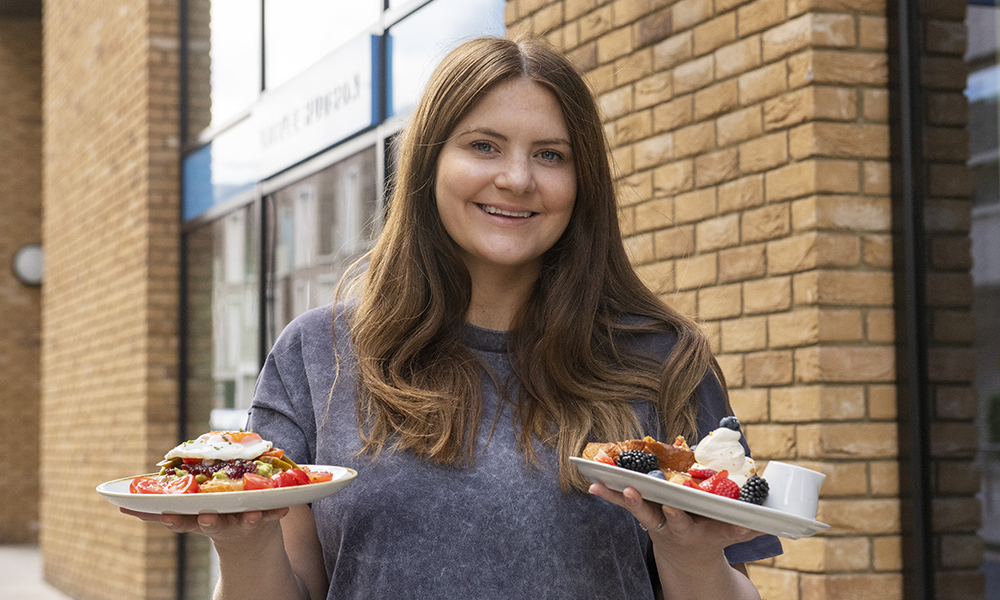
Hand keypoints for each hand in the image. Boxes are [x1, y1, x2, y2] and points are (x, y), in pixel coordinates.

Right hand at [120, 507, 288, 548]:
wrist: (249, 540)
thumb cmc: (213, 515)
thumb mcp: (187, 513)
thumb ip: (157, 509)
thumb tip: (117, 502)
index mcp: (197, 519)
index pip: (182, 520)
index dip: (175, 519)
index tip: (166, 515)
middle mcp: (219, 523)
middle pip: (212, 524)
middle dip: (209, 520)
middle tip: (207, 517)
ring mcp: (242, 523)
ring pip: (244, 523)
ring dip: (249, 519)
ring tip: (253, 516)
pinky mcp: (265, 518)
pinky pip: (273, 514)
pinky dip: (279, 511)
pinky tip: (287, 507)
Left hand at [588, 483, 759, 562]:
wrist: (689, 555)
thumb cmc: (713, 535)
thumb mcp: (729, 535)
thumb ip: (744, 527)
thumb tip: (761, 519)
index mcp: (689, 530)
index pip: (683, 521)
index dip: (677, 514)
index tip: (672, 505)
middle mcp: (666, 524)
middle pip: (651, 513)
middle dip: (640, 502)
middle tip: (631, 489)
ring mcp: (650, 518)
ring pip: (631, 506)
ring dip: (615, 494)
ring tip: (598, 483)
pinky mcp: (640, 510)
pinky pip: (620, 501)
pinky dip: (607, 491)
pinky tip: (591, 482)